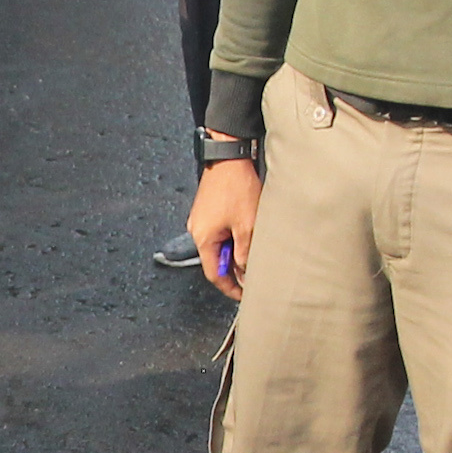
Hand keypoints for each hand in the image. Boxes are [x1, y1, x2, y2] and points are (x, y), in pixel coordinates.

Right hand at [189, 157, 262, 301]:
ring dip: (236, 251)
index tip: (243, 295)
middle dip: (235, 268)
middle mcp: (197, 230)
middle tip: (254, 272)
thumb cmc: (237, 187)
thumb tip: (245, 272)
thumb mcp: (247, 225)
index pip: (214, 273)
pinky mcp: (207, 210)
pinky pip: (219, 232)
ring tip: (254, 247)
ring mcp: (201, 219)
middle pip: (216, 260)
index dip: (230, 287)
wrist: (228, 157)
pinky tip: (247, 232)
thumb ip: (245, 253)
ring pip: (219, 245)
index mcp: (203, 238)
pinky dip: (233, 237)